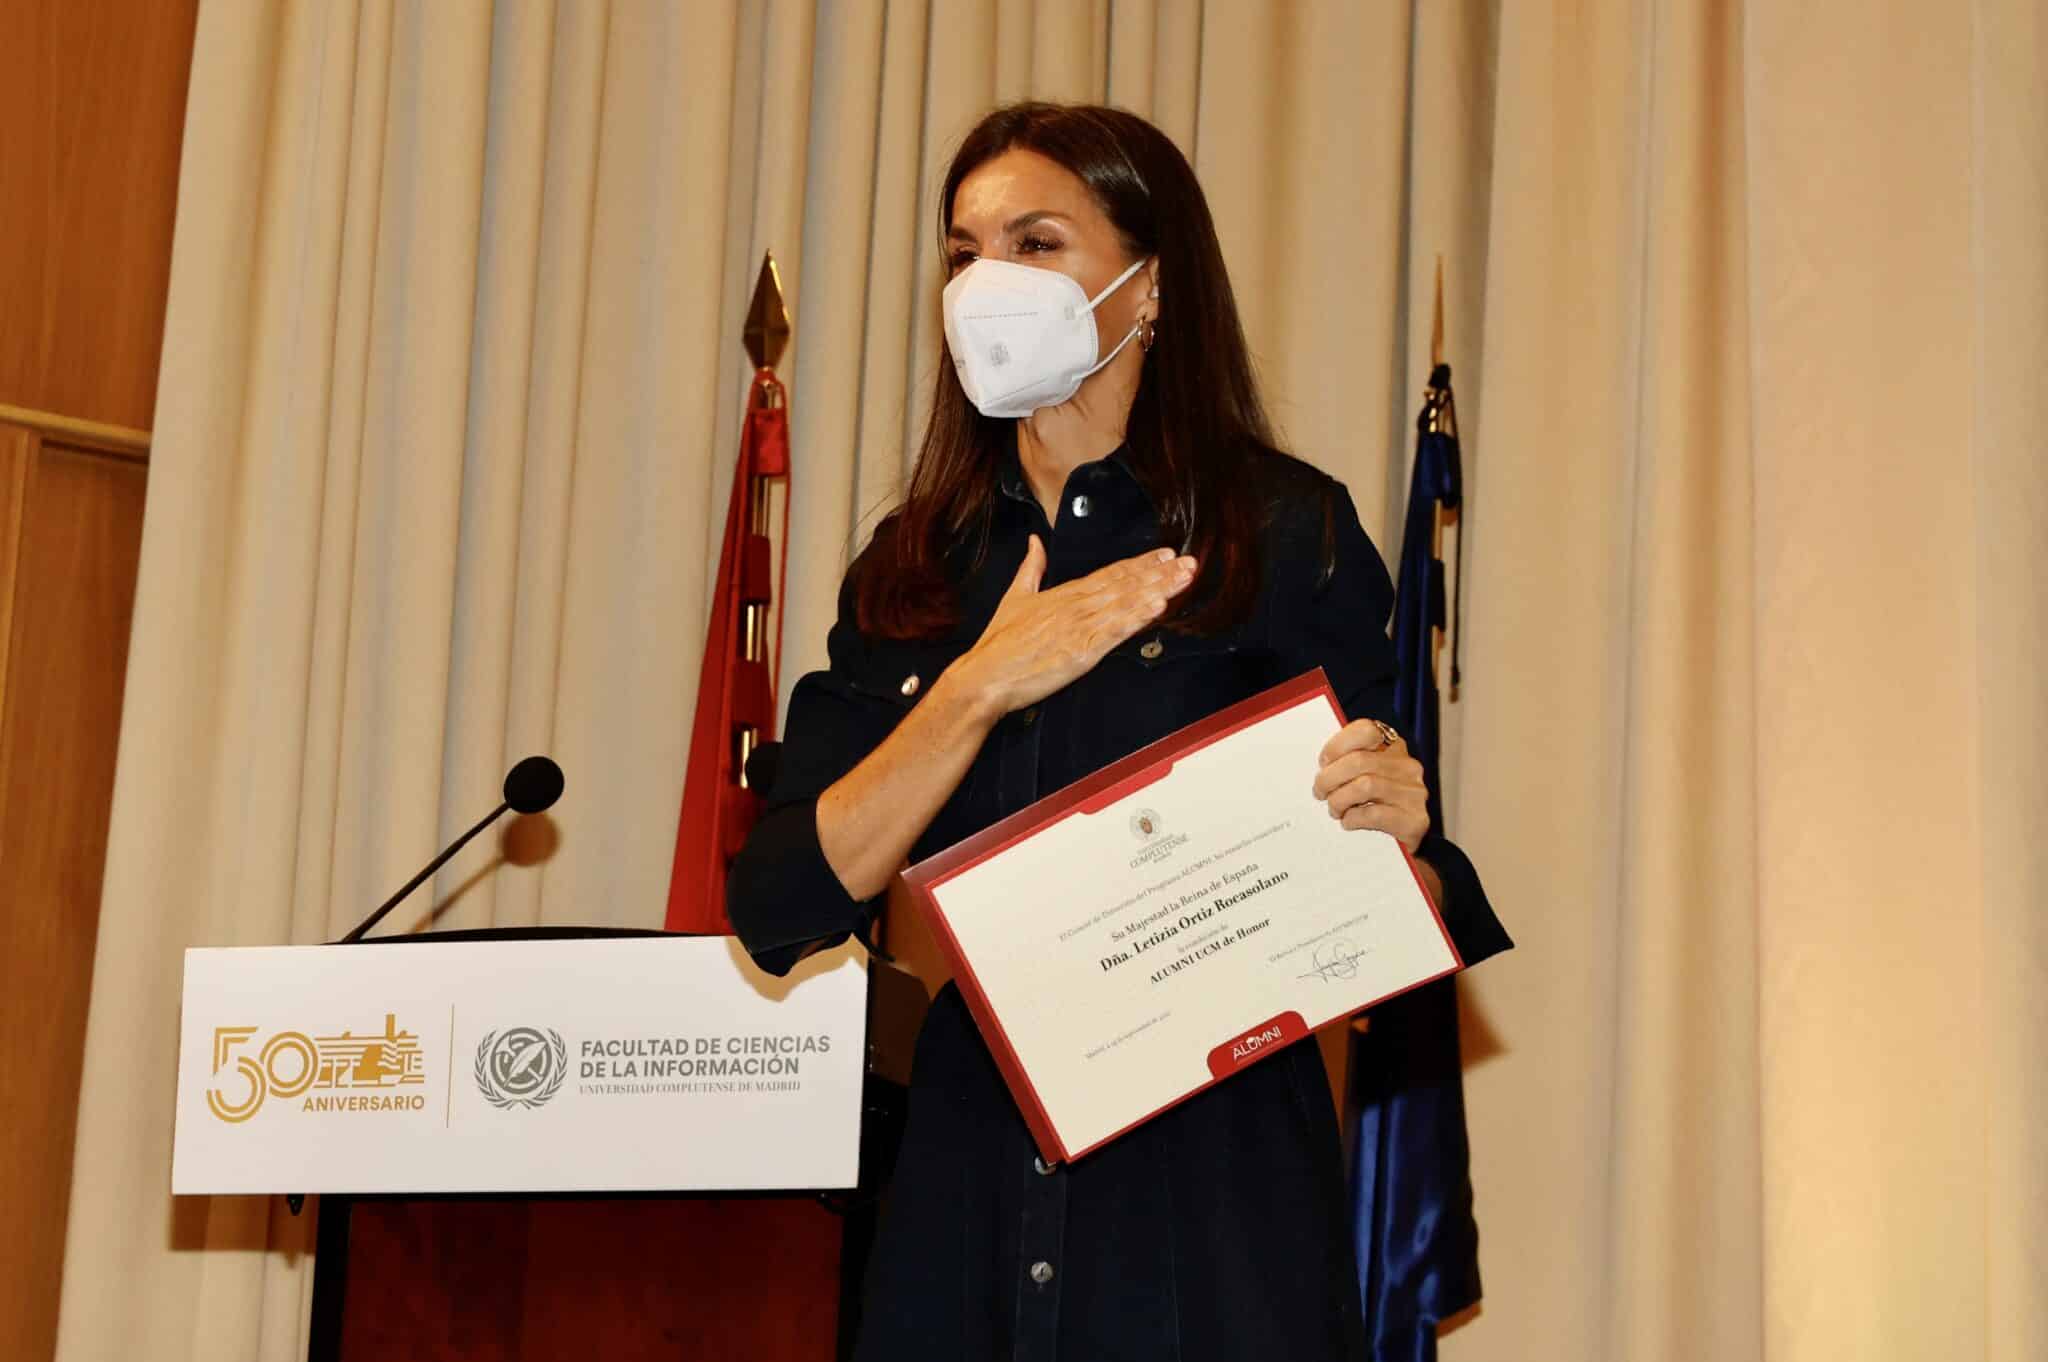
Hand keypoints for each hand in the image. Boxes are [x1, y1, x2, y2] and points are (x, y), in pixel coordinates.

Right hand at [950, 537, 1196, 716]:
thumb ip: (1031, 567)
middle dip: (1159, 573)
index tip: (1164, 555)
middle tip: (1188, 562)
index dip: (1140, 563)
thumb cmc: (998, 643)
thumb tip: (1036, 541)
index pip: (1109, 573)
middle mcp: (1075, 606)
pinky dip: (1138, 617)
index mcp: (1063, 593)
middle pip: (1125, 584)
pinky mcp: (1081, 651)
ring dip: (1158, 590)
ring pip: (1126, 604)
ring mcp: (1080, 627)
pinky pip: (1115, 631)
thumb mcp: (1014, 596)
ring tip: (1183, 579)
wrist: (985, 676)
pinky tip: (1158, 607)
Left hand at [1313, 720, 1429, 852]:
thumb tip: (1321, 765)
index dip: (1338, 743)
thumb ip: (1349, 764)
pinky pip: (1374, 814)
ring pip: (1365, 785)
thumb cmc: (1379, 808)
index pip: (1367, 729)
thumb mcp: (1366, 778)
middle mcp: (1407, 767)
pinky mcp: (1414, 821)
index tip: (1324, 761)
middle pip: (1359, 761)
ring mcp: (1414, 793)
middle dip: (1330, 777)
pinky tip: (1349, 822)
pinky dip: (1353, 818)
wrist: (1405, 847)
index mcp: (1394, 750)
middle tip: (1320, 792)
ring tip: (1334, 809)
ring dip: (1340, 799)